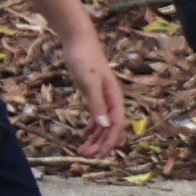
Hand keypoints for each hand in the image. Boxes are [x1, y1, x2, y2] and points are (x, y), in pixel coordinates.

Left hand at [58, 20, 128, 161]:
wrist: (78, 40)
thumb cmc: (84, 59)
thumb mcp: (89, 82)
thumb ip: (97, 104)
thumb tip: (105, 126)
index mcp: (114, 97)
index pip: (117, 125)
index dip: (110, 142)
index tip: (99, 155)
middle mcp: (111, 99)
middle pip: (109, 128)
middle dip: (99, 143)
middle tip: (84, 155)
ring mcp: (102, 97)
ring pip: (102, 124)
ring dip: (94, 138)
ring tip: (81, 150)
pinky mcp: (92, 94)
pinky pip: (95, 116)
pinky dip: (90, 128)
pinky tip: (83, 136)